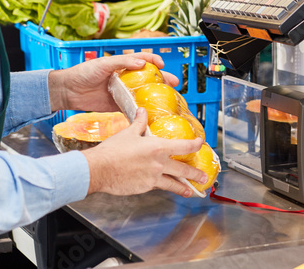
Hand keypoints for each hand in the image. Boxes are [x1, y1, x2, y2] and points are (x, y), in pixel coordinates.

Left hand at [49, 53, 178, 112]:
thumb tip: (142, 63)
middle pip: (148, 78)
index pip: (143, 60)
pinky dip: (142, 111)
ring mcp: (122, 92)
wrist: (68, 90)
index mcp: (122, 65)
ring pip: (143, 93)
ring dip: (155, 96)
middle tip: (174, 83)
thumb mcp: (103, 64)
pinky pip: (132, 108)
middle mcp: (125, 78)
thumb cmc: (84, 72)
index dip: (154, 60)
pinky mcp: (117, 106)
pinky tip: (152, 115)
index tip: (162, 64)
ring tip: (168, 100)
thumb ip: (122, 62)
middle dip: (162, 80)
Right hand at [83, 109, 207, 196]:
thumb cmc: (113, 151)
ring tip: (191, 191)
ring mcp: (153, 178)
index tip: (201, 144)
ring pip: (173, 184)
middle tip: (204, 176)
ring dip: (184, 188)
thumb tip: (142, 111)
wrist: (99, 169)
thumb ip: (139, 123)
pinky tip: (165, 188)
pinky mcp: (145, 188)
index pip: (184, 146)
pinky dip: (163, 187)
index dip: (195, 145)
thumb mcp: (128, 133)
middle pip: (183, 170)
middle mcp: (159, 164)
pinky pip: (158, 187)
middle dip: (195, 174)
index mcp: (158, 148)